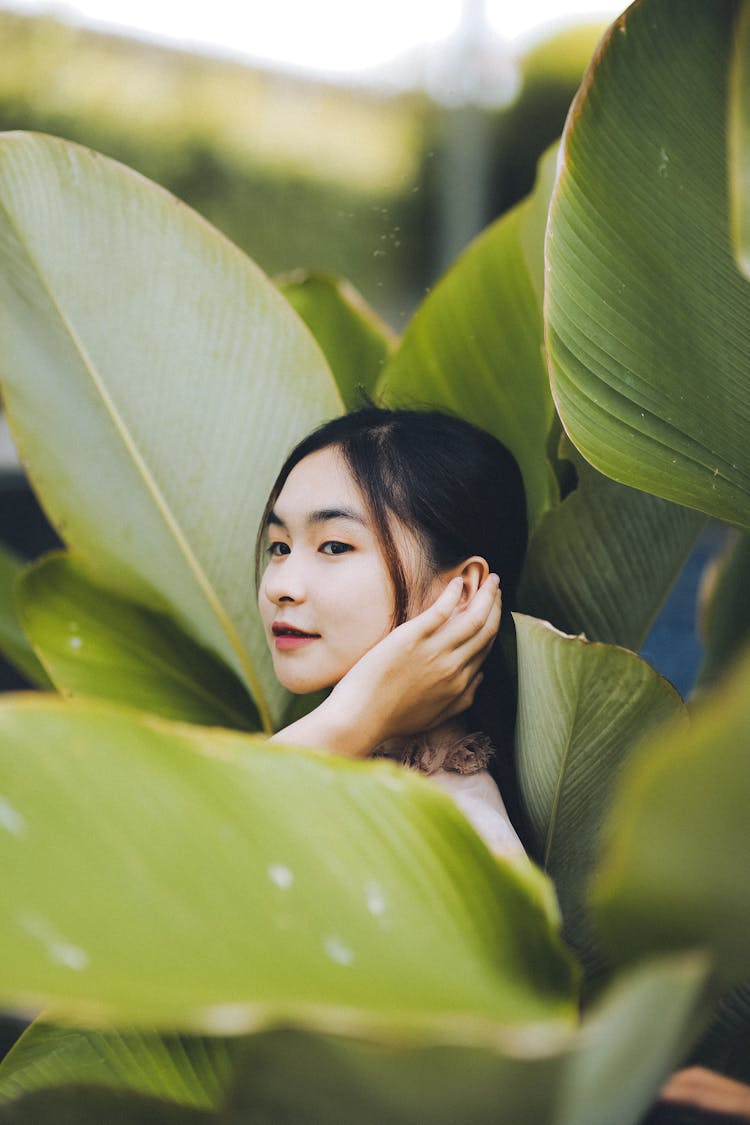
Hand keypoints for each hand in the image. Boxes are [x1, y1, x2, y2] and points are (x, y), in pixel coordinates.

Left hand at [312, 572, 501, 755]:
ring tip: (490, 577)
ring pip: (472, 617)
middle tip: (496, 585)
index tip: (495, 608)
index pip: (485, 647)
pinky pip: (441, 611)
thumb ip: (463, 699)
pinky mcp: (411, 637)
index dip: (493, 624)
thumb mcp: (436, 716)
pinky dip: (453, 594)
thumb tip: (481, 678)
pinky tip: (458, 581)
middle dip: (495, 604)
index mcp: (459, 683)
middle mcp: (453, 665)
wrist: (362, 716)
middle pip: (484, 629)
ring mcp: (433, 650)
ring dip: (485, 595)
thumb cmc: (393, 719)